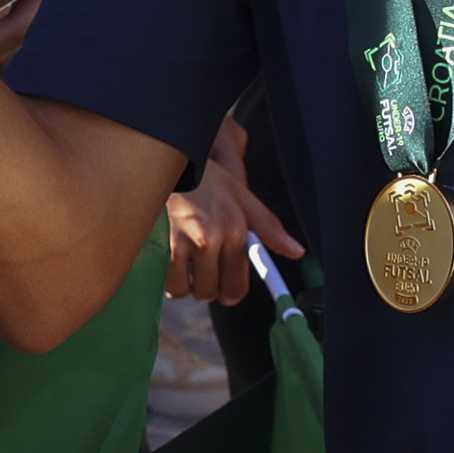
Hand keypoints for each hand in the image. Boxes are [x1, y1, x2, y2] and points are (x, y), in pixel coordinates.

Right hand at [167, 139, 303, 302]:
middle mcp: (208, 239)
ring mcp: (179, 243)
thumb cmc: (206, 179)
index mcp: (234, 230)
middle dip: (208, 287)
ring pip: (185, 291)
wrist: (168, 160)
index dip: (232, 292)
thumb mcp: (242, 196)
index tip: (228, 291)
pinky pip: (165, 280)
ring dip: (186, 283)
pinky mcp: (156, 244)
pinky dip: (167, 276)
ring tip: (186, 261)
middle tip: (205, 269)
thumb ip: (269, 228)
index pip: (236, 285)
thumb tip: (297, 252)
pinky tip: (170, 257)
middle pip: (210, 293)